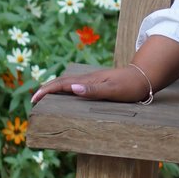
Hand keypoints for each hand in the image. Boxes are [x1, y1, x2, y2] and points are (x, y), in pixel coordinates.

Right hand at [31, 66, 150, 106]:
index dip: (47, 91)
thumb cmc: (130, 87)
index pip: (62, 84)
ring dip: (54, 88)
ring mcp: (92, 80)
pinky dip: (64, 89)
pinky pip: (75, 85)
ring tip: (43, 97)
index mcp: (89, 81)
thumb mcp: (114, 91)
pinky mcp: (97, 83)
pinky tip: (65, 93)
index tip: (35, 99)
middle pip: (61, 81)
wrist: (144, 77)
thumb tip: (73, 87)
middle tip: (34, 100)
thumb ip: (94, 90)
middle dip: (46, 89)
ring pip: (67, 82)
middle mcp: (88, 79)